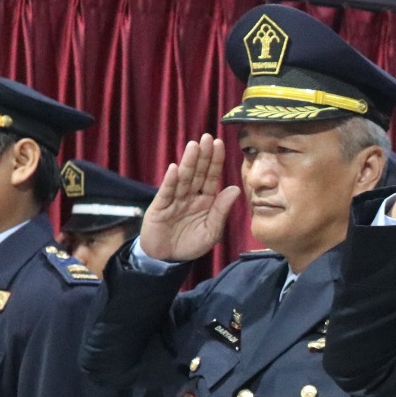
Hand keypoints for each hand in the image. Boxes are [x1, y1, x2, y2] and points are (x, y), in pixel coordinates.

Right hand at [140, 134, 242, 261]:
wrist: (167, 259)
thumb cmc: (191, 244)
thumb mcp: (211, 231)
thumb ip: (221, 211)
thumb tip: (235, 189)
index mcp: (206, 200)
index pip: (212, 177)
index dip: (216, 161)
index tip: (220, 144)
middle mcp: (191, 196)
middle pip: (198, 173)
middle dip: (203, 155)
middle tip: (207, 137)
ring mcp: (175, 200)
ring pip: (183, 178)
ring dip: (189, 162)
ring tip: (194, 146)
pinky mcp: (160, 207)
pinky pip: (166, 192)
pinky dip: (170, 181)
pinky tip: (174, 169)